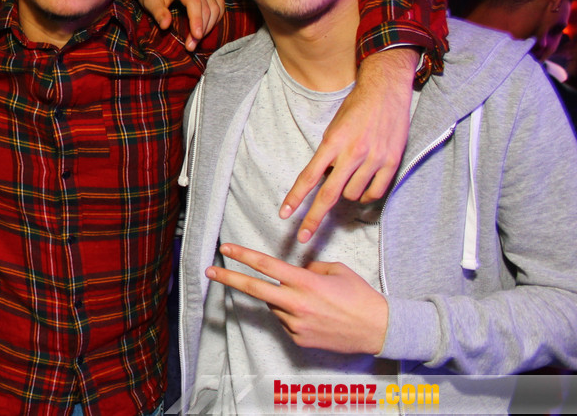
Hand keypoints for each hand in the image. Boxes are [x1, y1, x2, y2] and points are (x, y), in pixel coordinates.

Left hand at [133, 0, 224, 50]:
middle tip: (191, 46)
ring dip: (209, 26)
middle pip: (206, 7)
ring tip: (197, 41)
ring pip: (215, 7)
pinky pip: (218, 5)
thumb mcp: (149, 2)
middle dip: (202, 29)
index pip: (194, 2)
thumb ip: (158, 13)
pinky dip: (216, 19)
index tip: (196, 37)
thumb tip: (166, 26)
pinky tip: (206, 29)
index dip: (197, 20)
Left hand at [208, 243, 387, 354]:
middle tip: (210, 271)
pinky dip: (293, 315)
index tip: (226, 249)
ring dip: (281, 299)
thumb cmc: (360, 296)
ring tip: (311, 301)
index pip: (266, 266)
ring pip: (275, 306)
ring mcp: (296, 324)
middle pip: (255, 289)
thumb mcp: (336, 271)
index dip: (244, 256)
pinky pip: (286, 322)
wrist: (378, 329)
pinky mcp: (299, 339)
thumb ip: (309, 269)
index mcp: (305, 282)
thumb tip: (295, 271)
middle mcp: (296, 303)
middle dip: (229, 278)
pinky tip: (314, 315)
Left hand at [281, 47, 417, 241]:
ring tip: (350, 174)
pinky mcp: (392, 163)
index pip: (310, 176)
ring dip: (346, 193)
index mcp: (334, 142)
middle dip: (314, 219)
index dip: (296, 198)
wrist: (386, 90)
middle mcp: (354, 153)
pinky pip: (374, 192)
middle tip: (302, 237)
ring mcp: (374, 159)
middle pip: (329, 195)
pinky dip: (367, 193)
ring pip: (353, 195)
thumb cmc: (356, 108)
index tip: (284, 214)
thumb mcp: (334, 127)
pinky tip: (365, 183)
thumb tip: (321, 180)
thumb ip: (328, 155)